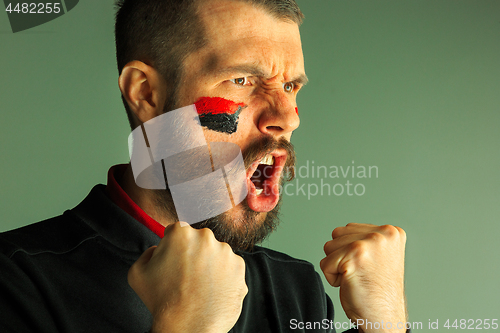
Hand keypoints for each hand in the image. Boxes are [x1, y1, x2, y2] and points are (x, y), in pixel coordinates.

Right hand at [128, 222, 247, 332]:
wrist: (187, 326)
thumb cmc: (161, 301)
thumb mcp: (137, 273)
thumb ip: (148, 252)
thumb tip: (158, 249)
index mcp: (181, 233)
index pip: (177, 232)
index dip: (173, 248)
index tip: (174, 262)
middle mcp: (206, 236)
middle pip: (199, 241)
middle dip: (194, 254)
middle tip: (186, 276)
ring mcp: (225, 251)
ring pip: (216, 253)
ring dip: (210, 264)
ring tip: (200, 286)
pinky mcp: (239, 267)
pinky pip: (230, 267)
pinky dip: (224, 276)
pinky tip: (212, 290)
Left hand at [320, 223, 406, 332]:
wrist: (384, 318)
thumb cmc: (378, 291)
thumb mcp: (380, 254)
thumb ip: (365, 238)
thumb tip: (341, 231)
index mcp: (391, 232)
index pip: (349, 229)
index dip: (352, 251)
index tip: (369, 267)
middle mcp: (382, 235)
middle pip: (337, 235)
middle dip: (343, 256)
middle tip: (362, 273)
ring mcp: (368, 244)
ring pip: (329, 247)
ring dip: (337, 265)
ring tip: (357, 277)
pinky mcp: (353, 257)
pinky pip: (325, 264)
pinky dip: (332, 278)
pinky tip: (351, 284)